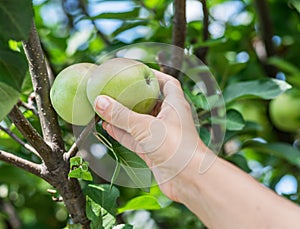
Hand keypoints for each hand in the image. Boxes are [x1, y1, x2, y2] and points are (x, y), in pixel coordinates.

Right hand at [94, 69, 206, 200]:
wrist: (190, 180)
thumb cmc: (176, 148)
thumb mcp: (145, 127)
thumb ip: (121, 115)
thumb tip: (99, 101)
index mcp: (175, 105)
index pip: (167, 83)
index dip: (153, 76)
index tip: (136, 71)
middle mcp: (169, 119)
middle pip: (150, 102)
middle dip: (133, 97)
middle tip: (115, 90)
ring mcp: (161, 136)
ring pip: (139, 122)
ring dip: (123, 117)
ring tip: (104, 108)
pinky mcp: (154, 152)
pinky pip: (135, 139)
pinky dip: (122, 133)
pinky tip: (107, 128)